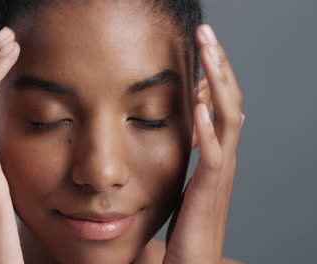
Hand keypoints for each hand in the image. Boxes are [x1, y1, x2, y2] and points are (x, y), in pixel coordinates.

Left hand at [163, 24, 244, 263]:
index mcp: (217, 153)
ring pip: (229, 120)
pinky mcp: (208, 192)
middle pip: (230, 101)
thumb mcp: (188, 179)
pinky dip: (208, 130)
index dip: (216, 73)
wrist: (192, 263)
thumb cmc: (188, 224)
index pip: (222, 104)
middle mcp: (223, 158)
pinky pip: (212, 157)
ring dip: (219, 83)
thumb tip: (186, 127)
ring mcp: (219, 174)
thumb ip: (191, 152)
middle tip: (206, 32)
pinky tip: (199, 108)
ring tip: (208, 52)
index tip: (202, 44)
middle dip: (219, 65)